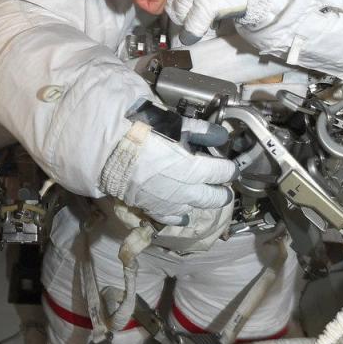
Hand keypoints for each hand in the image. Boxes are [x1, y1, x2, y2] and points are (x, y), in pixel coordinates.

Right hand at [99, 119, 234, 224]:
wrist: (112, 152)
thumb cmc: (145, 134)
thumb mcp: (176, 126)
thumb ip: (201, 132)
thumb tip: (222, 137)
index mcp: (196, 168)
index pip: (223, 172)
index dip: (229, 169)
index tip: (230, 167)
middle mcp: (188, 191)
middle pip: (214, 197)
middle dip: (222, 192)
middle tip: (224, 188)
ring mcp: (172, 203)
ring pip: (195, 208)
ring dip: (202, 202)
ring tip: (203, 196)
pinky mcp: (155, 210)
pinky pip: (173, 218)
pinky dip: (181, 215)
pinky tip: (183, 214)